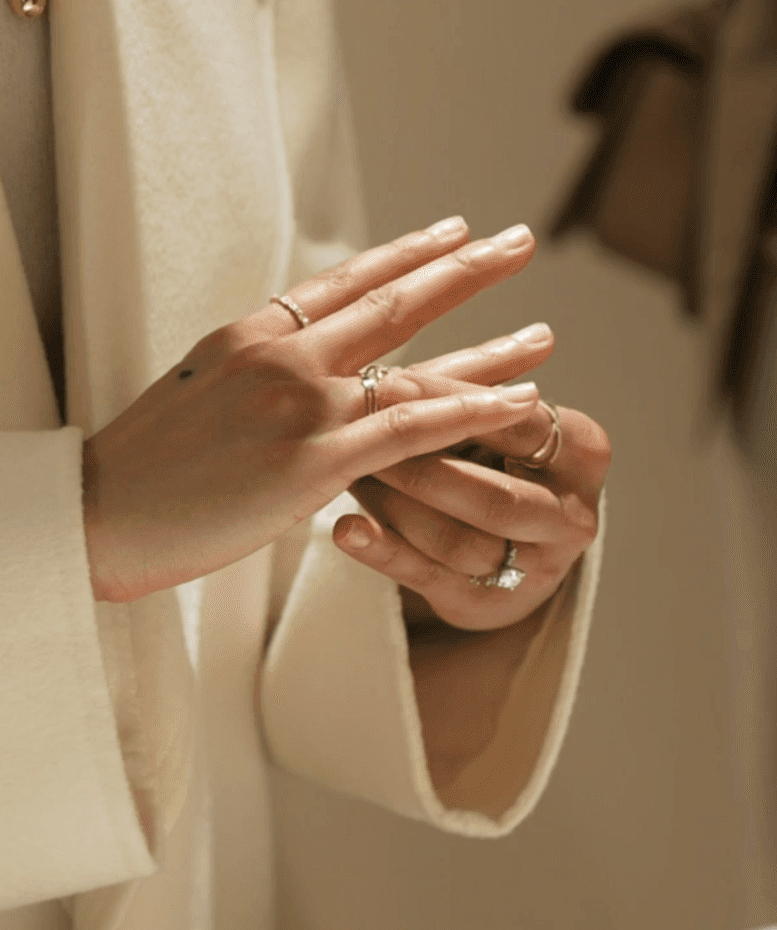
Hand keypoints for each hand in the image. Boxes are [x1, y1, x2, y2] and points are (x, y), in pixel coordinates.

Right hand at [82, 217, 542, 601]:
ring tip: (546, 335)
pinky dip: (472, 412)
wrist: (95, 512)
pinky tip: (519, 403)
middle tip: (521, 241)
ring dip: (489, 349)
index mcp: (247, 334)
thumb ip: (244, 380)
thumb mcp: (190, 399)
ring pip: (416, 363)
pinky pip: (412, 428)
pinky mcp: (313, 459)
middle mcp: (280, 353)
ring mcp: (299, 402)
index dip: (404, 252)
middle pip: (392, 299)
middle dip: (465, 269)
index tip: (450, 231)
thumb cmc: (136, 475)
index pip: (342, 280)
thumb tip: (273, 380)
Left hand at [335, 334, 609, 633]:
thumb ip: (473, 388)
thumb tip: (438, 325)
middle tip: (362, 436)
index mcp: (584, 453)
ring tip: (350, 475)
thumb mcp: (495, 420)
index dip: (452, 403)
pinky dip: (383, 551)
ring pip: (459, 542)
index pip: (519, 424)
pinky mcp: (486, 604)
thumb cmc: (490, 456)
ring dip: (398, 508)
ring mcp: (535, 569)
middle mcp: (572, 516)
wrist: (506, 539)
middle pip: (495, 497)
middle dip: (425, 468)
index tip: (391, 381)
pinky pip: (428, 579)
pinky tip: (345, 529)